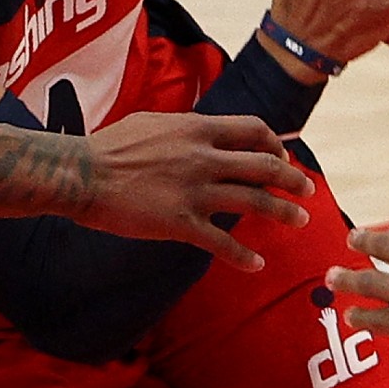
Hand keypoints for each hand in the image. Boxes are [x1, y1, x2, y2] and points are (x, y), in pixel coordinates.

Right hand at [77, 112, 317, 270]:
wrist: (80, 174)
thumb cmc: (111, 147)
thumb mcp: (156, 123)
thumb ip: (187, 128)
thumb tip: (205, 130)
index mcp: (198, 129)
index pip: (254, 130)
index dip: (275, 144)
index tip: (282, 158)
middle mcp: (203, 157)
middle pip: (264, 165)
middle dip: (292, 178)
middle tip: (308, 189)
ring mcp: (194, 191)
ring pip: (253, 201)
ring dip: (283, 212)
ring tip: (300, 220)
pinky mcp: (180, 223)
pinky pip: (221, 242)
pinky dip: (242, 255)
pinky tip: (256, 264)